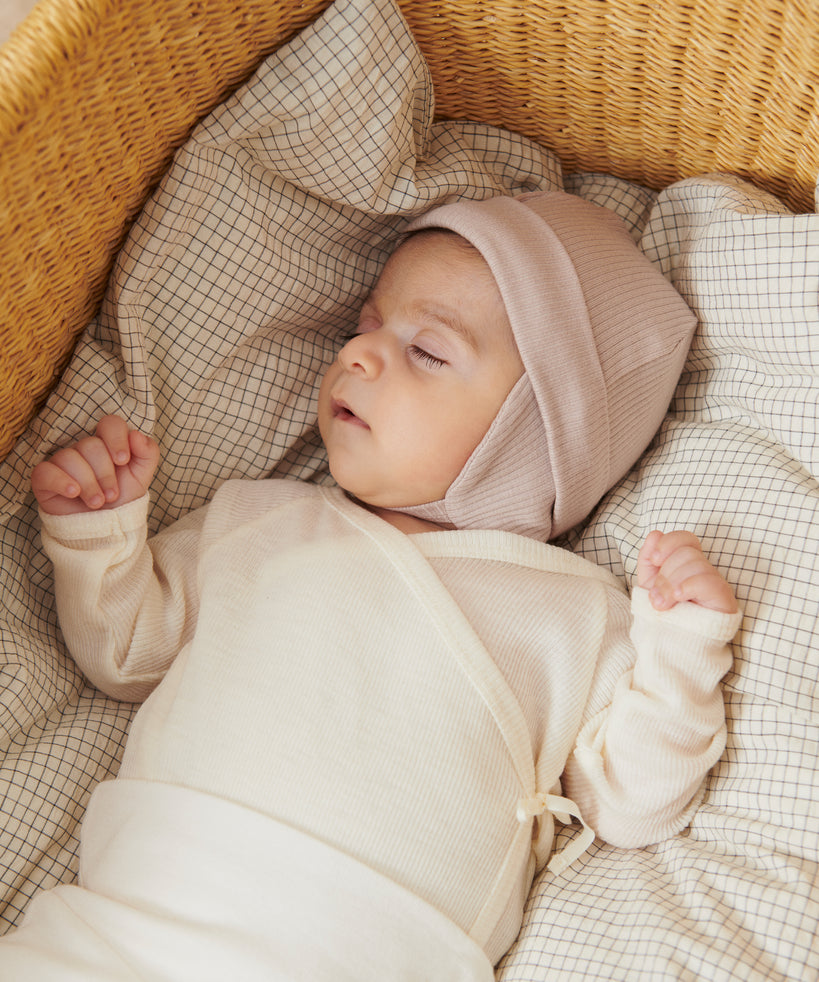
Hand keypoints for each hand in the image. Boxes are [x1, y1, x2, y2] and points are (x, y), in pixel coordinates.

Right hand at [31, 415, 159, 515]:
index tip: (123, 461)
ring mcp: (63, 462)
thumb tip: (136, 435)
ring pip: (69, 457)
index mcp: (107, 444)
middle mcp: (84, 449)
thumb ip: (148, 452)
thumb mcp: (141, 477)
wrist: (105, 528)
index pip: (110, 424)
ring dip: (88, 484)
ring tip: (97, 502)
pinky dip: (61, 481)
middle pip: (91, 445)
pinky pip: (45, 471)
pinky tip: (74, 493)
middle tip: (112, 495)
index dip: (116, 439)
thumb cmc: (121, 499)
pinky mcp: (45, 479)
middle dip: (105, 474)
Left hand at [637, 530, 737, 614]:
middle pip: (687, 553)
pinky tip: (678, 598)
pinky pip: (707, 581)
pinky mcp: (723, 598)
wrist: (673, 643)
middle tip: (656, 597)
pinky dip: (687, 587)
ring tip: (663, 605)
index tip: (655, 560)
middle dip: (665, 574)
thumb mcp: (649, 583)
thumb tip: (655, 534)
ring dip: (671, 585)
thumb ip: (648, 559)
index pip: (685, 538)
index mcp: (686, 563)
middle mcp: (704, 570)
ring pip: (696, 564)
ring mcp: (715, 583)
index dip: (668, 543)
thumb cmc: (664, 612)